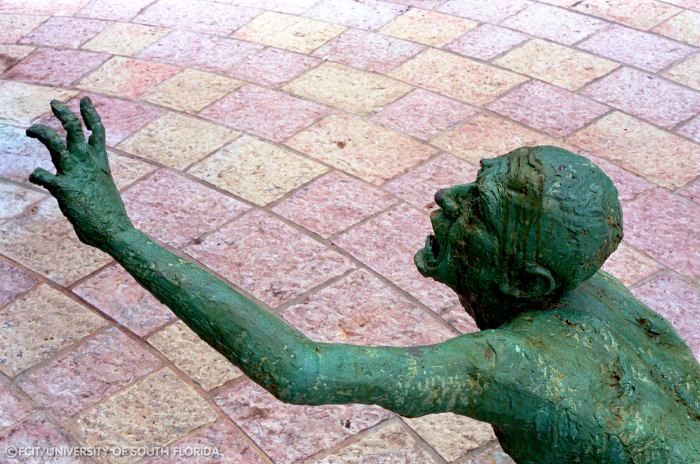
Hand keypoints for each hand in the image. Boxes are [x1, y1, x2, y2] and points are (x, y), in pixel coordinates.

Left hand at [27, 98, 132, 249]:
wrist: (115, 231)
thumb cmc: (110, 218)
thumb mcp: (102, 192)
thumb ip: (88, 183)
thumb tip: (75, 190)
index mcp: (101, 164)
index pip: (97, 132)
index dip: (91, 115)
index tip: (84, 101)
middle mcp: (88, 164)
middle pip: (75, 130)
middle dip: (65, 114)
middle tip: (54, 104)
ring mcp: (76, 174)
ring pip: (57, 144)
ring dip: (42, 132)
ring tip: (31, 129)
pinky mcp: (64, 189)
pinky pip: (43, 175)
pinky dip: (37, 175)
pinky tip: (36, 177)